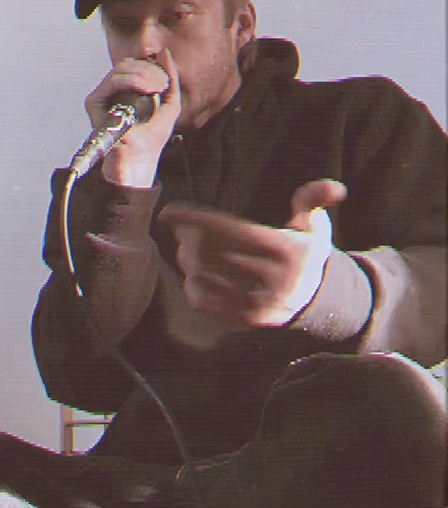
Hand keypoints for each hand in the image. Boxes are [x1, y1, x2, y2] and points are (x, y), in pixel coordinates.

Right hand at [85, 49, 181, 186]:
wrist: (140, 158)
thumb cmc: (153, 136)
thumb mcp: (170, 103)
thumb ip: (170, 77)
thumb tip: (164, 51)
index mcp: (126, 89)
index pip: (135, 65)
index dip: (151, 67)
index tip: (165, 83)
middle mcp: (112, 90)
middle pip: (128, 64)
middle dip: (148, 70)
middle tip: (162, 85)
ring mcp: (102, 95)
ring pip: (121, 69)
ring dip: (143, 74)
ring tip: (156, 88)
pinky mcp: (94, 102)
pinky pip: (113, 81)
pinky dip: (132, 81)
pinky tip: (146, 90)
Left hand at [160, 179, 346, 327]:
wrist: (316, 300)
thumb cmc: (305, 252)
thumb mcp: (314, 225)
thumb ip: (314, 200)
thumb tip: (336, 188)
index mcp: (287, 251)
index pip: (230, 230)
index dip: (195, 219)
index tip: (171, 210)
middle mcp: (273, 279)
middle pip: (211, 252)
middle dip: (189, 236)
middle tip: (183, 228)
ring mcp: (258, 302)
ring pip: (204, 277)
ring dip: (187, 260)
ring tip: (188, 248)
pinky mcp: (246, 320)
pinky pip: (205, 302)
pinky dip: (192, 285)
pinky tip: (196, 273)